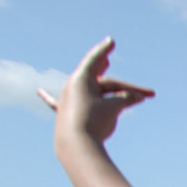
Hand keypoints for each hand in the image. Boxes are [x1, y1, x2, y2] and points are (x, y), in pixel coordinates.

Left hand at [38, 38, 154, 145]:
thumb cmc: (94, 122)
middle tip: (148, 93)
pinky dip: (51, 97)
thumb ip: (126, 99)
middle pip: (105, 83)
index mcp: (81, 78)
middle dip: (127, 88)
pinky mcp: (65, 113)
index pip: (95, 59)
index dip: (104, 50)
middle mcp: (72, 86)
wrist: (76, 145)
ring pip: (96, 94)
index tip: (110, 41)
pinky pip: (59, 102)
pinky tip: (39, 92)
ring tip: (132, 97)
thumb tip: (136, 97)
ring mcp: (69, 100)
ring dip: (115, 96)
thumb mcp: (113, 107)